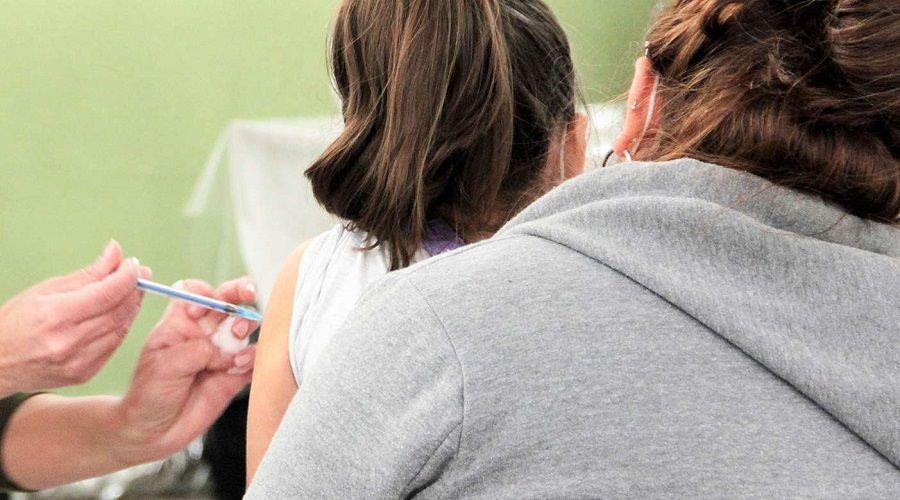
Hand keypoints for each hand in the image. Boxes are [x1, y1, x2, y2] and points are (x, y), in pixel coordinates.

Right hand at [0, 240, 148, 395]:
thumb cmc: (14, 323)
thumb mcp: (44, 290)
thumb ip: (87, 274)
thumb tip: (116, 253)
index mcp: (56, 316)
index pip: (107, 293)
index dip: (127, 277)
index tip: (134, 264)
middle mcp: (69, 342)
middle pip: (118, 312)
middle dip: (134, 290)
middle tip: (140, 274)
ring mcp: (78, 362)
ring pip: (120, 329)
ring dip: (131, 308)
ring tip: (132, 291)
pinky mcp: (84, 374)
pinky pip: (113, 346)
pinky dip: (120, 327)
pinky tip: (119, 314)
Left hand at [113, 278, 257, 462]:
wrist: (153, 432)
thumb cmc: (148, 393)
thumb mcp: (163, 365)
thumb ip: (197, 350)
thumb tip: (228, 350)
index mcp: (180, 322)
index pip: (198, 293)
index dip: (204, 293)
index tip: (199, 310)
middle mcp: (203, 332)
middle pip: (228, 300)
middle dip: (240, 291)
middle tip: (247, 293)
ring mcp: (221, 352)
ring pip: (245, 325)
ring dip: (246, 323)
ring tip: (237, 336)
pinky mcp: (235, 373)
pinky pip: (254, 358)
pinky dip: (253, 356)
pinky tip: (238, 365)